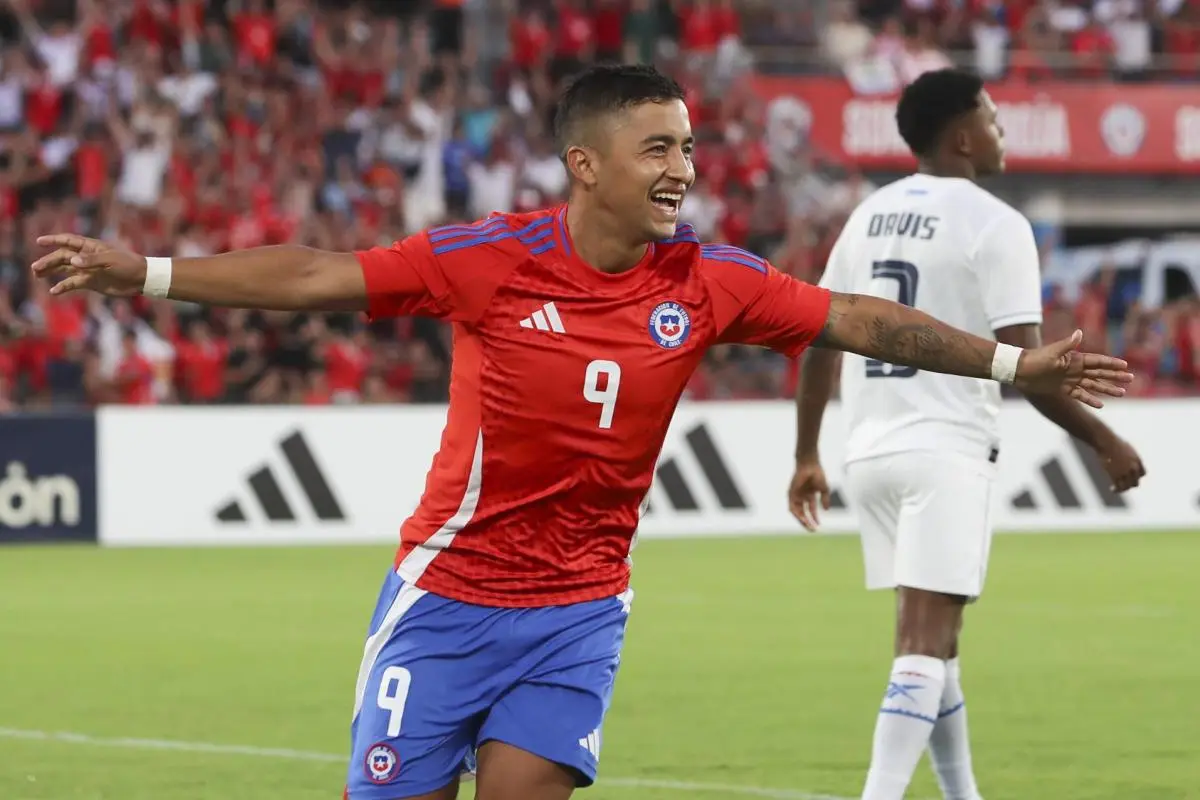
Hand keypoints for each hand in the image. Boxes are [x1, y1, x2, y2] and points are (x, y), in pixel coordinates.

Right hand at [31, 234, 146, 297]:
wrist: (140, 279)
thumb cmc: (128, 265)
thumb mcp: (110, 261)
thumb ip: (91, 261)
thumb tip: (72, 261)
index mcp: (90, 247)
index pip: (68, 241)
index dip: (54, 240)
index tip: (39, 242)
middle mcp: (86, 257)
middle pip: (62, 257)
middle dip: (48, 261)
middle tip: (35, 268)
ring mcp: (87, 269)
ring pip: (64, 269)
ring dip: (51, 271)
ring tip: (37, 275)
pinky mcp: (90, 282)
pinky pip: (73, 283)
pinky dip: (63, 286)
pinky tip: (54, 291)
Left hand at [788, 459, 830, 531]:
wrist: (809, 465)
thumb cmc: (817, 474)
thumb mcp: (824, 489)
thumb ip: (825, 499)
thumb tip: (826, 510)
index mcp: (809, 495)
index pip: (811, 510)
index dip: (815, 518)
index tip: (818, 526)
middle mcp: (802, 496)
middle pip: (803, 513)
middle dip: (807, 522)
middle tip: (812, 530)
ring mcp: (796, 495)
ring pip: (797, 512)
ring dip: (802, 520)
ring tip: (808, 526)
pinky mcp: (791, 493)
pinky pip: (792, 507)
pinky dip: (796, 514)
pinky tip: (802, 519)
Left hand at [1013, 329, 1133, 408]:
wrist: (1019, 370)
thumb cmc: (1035, 359)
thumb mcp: (1052, 352)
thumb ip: (1068, 345)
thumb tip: (1080, 333)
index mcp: (1074, 359)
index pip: (1097, 361)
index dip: (1111, 364)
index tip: (1125, 366)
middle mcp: (1075, 369)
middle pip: (1099, 373)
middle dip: (1115, 376)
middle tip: (1130, 379)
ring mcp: (1069, 380)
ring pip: (1093, 385)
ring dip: (1107, 389)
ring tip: (1121, 393)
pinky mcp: (1062, 390)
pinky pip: (1080, 396)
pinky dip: (1090, 400)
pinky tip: (1101, 405)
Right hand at [1095, 434, 1145, 492]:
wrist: (1106, 442)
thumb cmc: (1113, 442)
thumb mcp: (1126, 448)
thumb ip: (1129, 456)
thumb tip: (1125, 457)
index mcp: (1137, 460)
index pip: (1142, 474)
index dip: (1136, 477)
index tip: (1129, 478)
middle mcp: (1133, 468)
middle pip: (1135, 482)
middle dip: (1129, 484)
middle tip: (1123, 485)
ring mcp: (1125, 472)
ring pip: (1127, 486)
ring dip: (1122, 489)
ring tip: (1117, 489)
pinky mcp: (1116, 475)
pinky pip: (1119, 487)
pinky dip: (1116, 490)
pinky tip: (1112, 489)